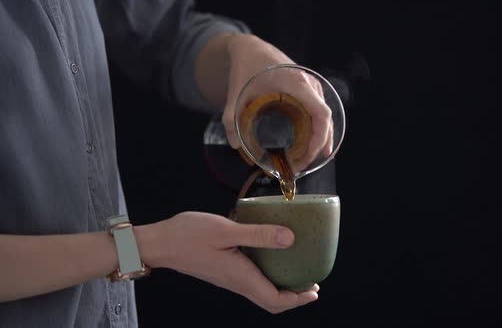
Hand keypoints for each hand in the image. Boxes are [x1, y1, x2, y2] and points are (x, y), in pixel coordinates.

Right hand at [141, 211, 318, 313]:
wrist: (158, 243)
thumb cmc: (188, 235)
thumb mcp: (227, 230)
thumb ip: (258, 235)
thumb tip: (290, 239)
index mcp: (240, 277)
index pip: (274, 300)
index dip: (297, 299)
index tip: (314, 290)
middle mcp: (236, 282)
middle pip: (270, 300)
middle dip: (293, 296)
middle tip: (310, 284)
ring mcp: (228, 278)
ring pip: (260, 291)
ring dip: (281, 286)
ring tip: (296, 271)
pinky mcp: (222, 271)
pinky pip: (250, 280)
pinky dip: (266, 275)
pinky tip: (269, 256)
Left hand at [222, 34, 333, 169]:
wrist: (251, 48)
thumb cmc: (246, 66)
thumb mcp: (236, 92)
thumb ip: (231, 118)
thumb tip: (235, 144)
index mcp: (296, 83)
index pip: (321, 113)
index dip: (320, 137)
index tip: (308, 155)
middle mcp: (309, 84)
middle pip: (325, 120)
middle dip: (316, 146)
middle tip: (300, 165)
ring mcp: (311, 86)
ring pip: (324, 117)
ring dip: (318, 140)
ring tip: (303, 160)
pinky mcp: (309, 90)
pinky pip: (319, 112)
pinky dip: (317, 130)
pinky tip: (308, 146)